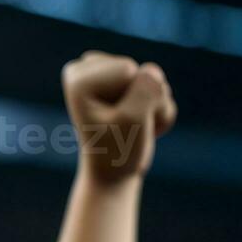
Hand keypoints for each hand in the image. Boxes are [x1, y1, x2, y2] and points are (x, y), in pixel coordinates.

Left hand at [61, 51, 176, 181]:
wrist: (115, 172)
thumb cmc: (117, 150)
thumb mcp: (133, 123)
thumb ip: (147, 89)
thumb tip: (152, 69)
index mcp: (79, 79)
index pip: (128, 71)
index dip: (130, 102)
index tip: (112, 124)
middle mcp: (90, 69)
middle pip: (142, 72)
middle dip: (144, 104)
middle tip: (124, 128)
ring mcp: (111, 72)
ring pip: (156, 79)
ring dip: (154, 109)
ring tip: (132, 128)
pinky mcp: (130, 80)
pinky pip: (162, 88)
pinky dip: (159, 112)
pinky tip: (142, 125)